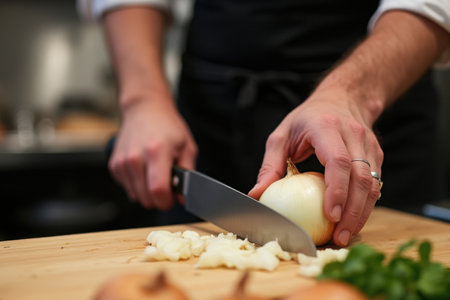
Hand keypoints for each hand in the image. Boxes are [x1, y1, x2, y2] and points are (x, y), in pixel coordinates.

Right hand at [109, 98, 197, 209]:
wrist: (144, 110)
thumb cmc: (168, 128)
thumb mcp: (187, 147)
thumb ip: (187, 174)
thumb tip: (184, 198)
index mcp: (156, 152)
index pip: (158, 191)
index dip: (168, 200)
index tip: (173, 195)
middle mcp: (135, 158)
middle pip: (147, 199)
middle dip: (159, 198)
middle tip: (167, 182)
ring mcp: (122, 162)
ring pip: (137, 197)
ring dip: (148, 191)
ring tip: (155, 171)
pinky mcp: (114, 166)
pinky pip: (128, 189)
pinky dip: (138, 185)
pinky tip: (144, 169)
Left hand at [248, 89, 382, 245]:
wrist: (342, 98)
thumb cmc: (306, 119)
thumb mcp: (282, 135)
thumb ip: (270, 165)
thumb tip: (256, 195)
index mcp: (327, 127)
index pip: (338, 161)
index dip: (337, 190)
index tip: (330, 215)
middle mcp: (353, 135)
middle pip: (361, 178)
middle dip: (352, 212)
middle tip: (339, 237)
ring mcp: (369, 145)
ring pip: (373, 184)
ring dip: (362, 213)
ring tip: (346, 235)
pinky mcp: (376, 155)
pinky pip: (375, 184)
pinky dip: (366, 205)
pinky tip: (353, 221)